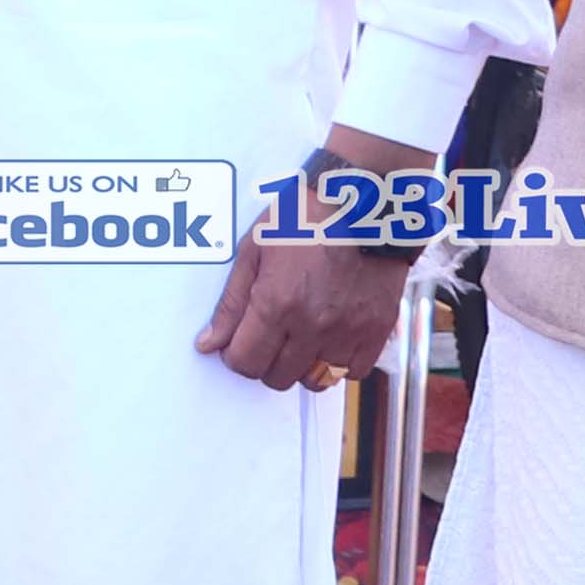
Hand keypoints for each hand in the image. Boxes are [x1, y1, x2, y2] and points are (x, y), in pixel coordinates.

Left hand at [200, 125, 428, 391]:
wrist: (365, 203)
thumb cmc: (303, 218)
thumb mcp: (254, 250)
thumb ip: (230, 304)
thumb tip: (207, 344)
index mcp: (276, 303)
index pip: (245, 363)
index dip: (236, 356)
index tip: (240, 342)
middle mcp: (311, 325)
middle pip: (277, 377)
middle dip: (265, 362)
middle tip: (270, 336)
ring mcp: (347, 331)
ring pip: (315, 381)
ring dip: (301, 367)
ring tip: (300, 338)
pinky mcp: (376, 331)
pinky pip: (352, 373)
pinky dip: (338, 364)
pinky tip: (330, 339)